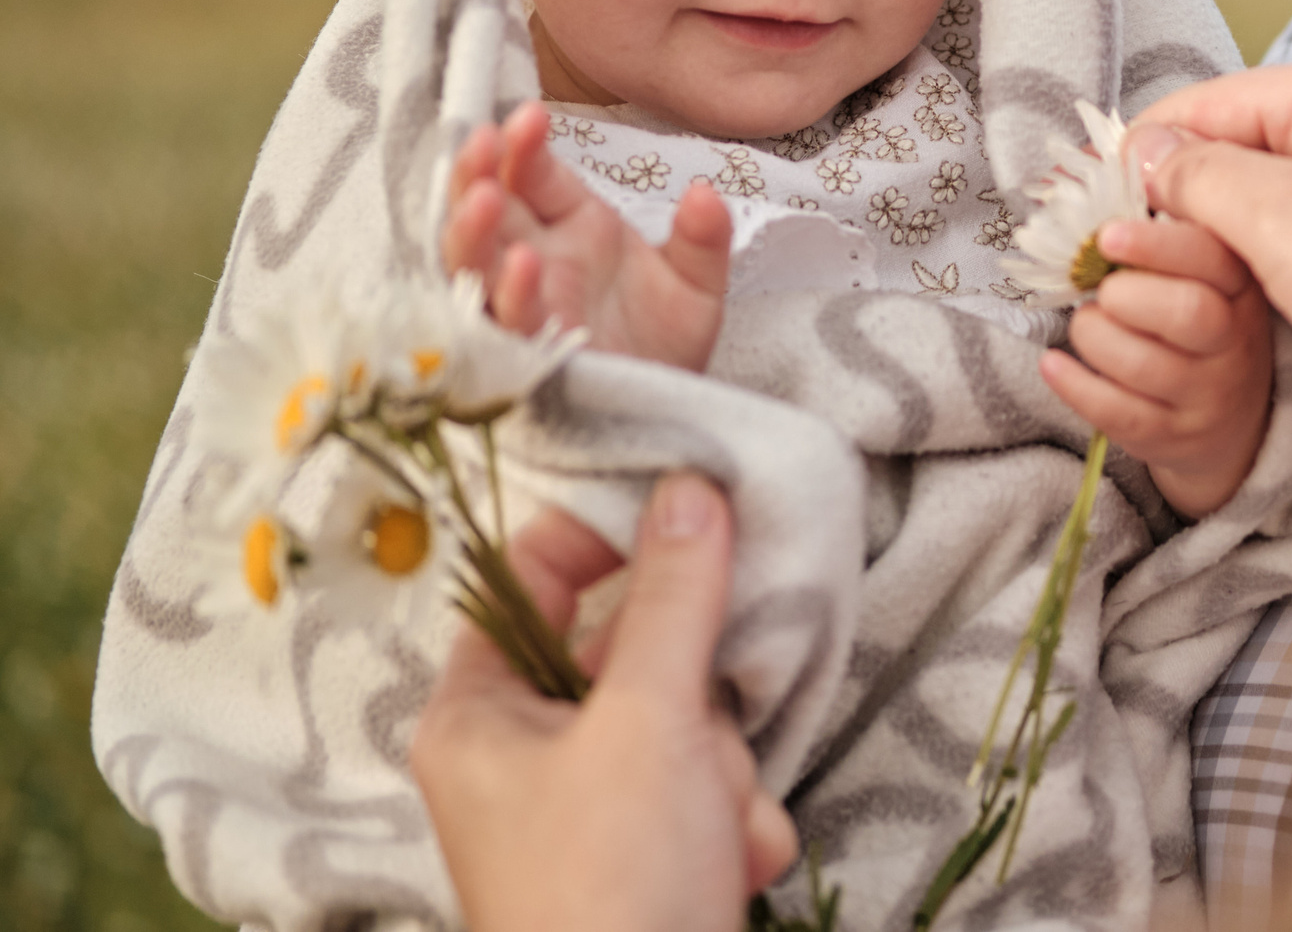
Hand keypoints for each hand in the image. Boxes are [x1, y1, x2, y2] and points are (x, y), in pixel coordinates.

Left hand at [410, 474, 797, 931]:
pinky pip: (706, 791)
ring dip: (726, 770)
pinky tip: (737, 862)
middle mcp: (521, 757)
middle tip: (707, 736)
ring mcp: (585, 812)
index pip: (528, 576)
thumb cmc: (611, 882)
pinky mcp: (643, 857)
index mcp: (477, 716)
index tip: (689, 516)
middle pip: (629, 653)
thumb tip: (691, 487)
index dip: (603, 537)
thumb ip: (674, 598)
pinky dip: (734, 820)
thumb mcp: (648, 721)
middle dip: (697, 697)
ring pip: (685, 724)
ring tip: (721, 826)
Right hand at [442, 100, 730, 370]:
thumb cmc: (668, 343)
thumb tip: (706, 193)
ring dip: (473, 230)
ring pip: (475, 263)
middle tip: (482, 142)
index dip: (522, 145)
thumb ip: (702, 239)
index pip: (532, 174)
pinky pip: (505, 323)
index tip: (530, 117)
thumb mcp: (696, 284)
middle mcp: (534, 261)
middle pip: (486, 211)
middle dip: (475, 174)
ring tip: (483, 196)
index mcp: (569, 226)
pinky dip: (511, 294)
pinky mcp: (525, 356)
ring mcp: (522, 308)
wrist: (670, 413)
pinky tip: (521, 266)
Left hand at [1039, 217, 1272, 518]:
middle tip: (1103, 291)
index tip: (1107, 234)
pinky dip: (1075, 385)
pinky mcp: (1175, 435)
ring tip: (1087, 325)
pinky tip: (1053, 364)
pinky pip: (1119, 412)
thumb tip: (1076, 172)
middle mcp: (1233, 339)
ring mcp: (1208, 393)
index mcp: (1239, 283)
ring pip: (1145, 364)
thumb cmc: (1199, 324)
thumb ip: (1151, 222)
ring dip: (1095, 336)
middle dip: (1126, 294)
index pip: (1211, 256)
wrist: (1236, 421)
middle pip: (1188, 312)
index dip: (1156, 243)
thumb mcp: (1198, 273)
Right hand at [1128, 51, 1291, 372]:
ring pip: (1274, 182)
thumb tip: (1144, 151)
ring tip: (1160, 267)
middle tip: (1113, 244)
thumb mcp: (1285, 221)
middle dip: (1177, 188)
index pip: (1210, 100)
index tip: (1083, 199)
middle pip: (1241, 137)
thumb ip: (1203, 176)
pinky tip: (1231, 280)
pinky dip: (1264, 243)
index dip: (1140, 149)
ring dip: (1218, 222)